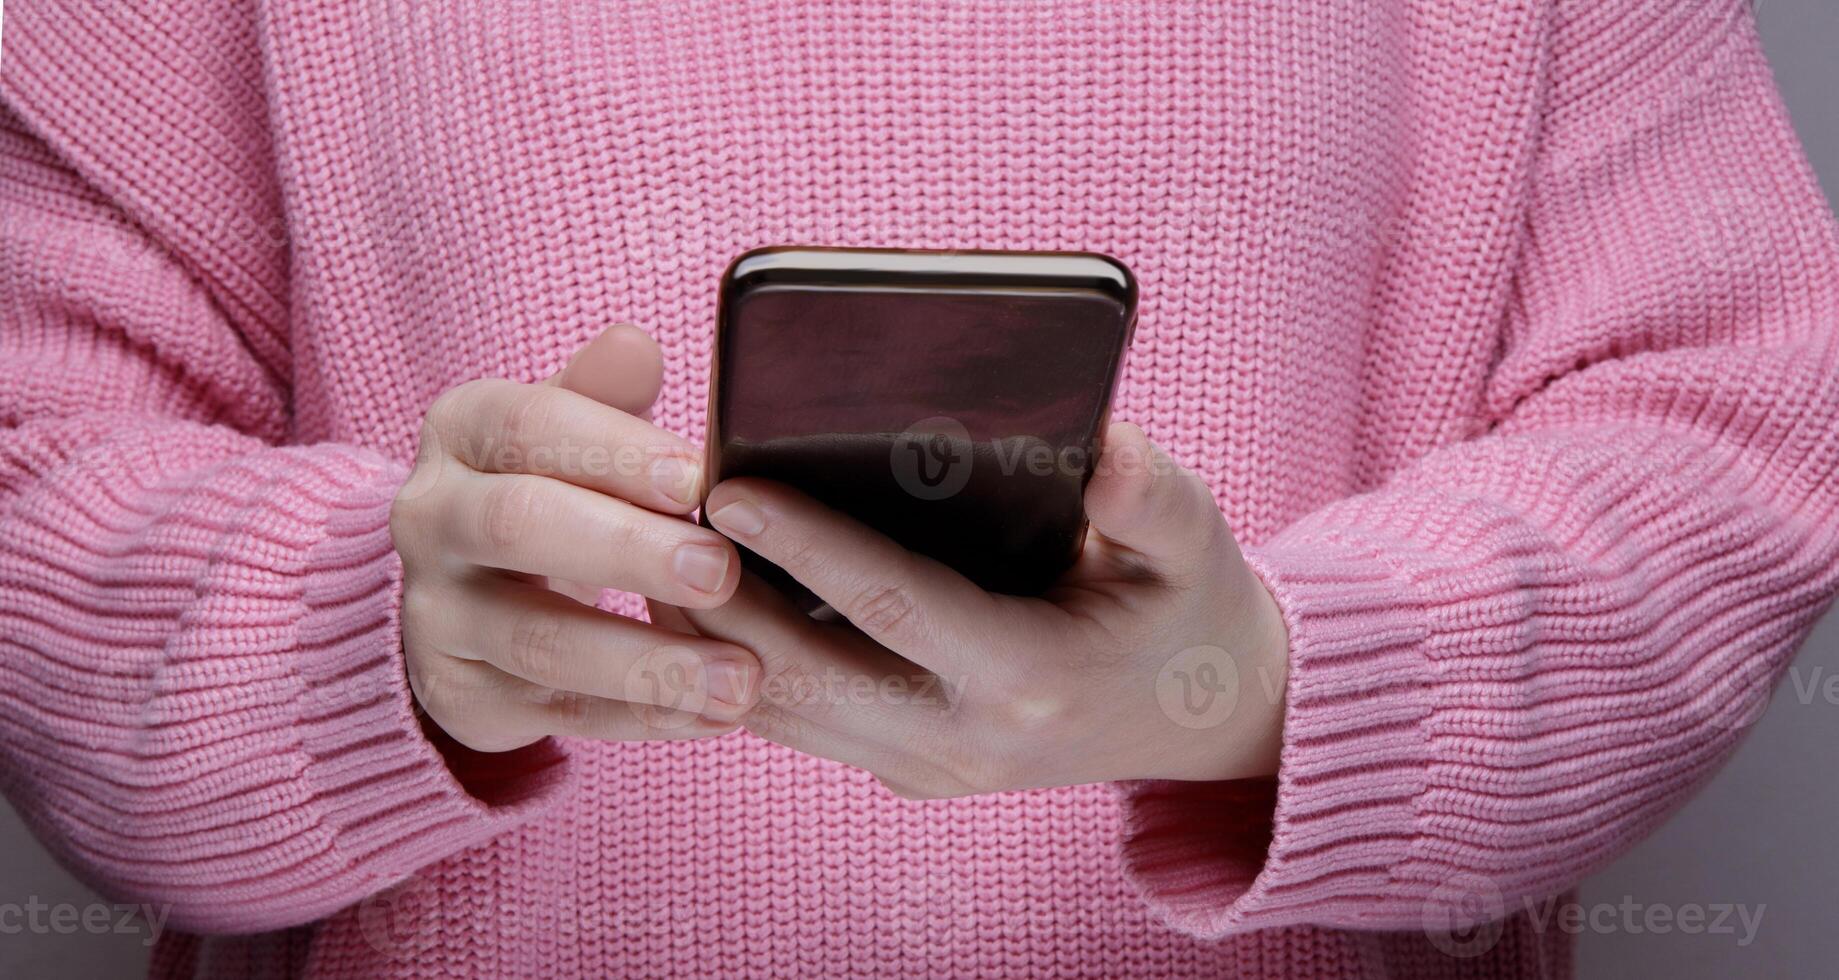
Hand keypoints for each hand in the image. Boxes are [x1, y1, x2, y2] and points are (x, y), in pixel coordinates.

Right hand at [390, 325, 759, 751]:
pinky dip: (642, 717)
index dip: (611, 451)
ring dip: (649, 662)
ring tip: (743, 677)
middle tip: (721, 571)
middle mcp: (431, 517)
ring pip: (538, 639)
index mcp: (463, 430)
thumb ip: (605, 393)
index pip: (529, 425)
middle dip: (627, 551)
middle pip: (520, 526)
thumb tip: (636, 345)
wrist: (460, 587)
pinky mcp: (462, 694)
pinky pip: (557, 711)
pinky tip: (715, 717)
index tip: (696, 477)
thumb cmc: (550, 484)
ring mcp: (439, 613)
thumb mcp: (567, 425)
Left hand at [675, 422, 1288, 798]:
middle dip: (720, 596)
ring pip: (782, 711)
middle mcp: (963, 743)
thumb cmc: (1187, 611)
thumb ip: (1151, 495)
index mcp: (1028, 679)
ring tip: (653, 550)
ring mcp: (927, 769)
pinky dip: (739, 666)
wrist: (1201, 721)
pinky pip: (799, 724)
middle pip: (803, 672)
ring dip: (711, 636)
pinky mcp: (903, 772)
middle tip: (653, 516)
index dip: (806, 545)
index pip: (890, 607)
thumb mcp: (1192, 544)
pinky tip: (701, 601)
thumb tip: (1107, 443)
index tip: (728, 486)